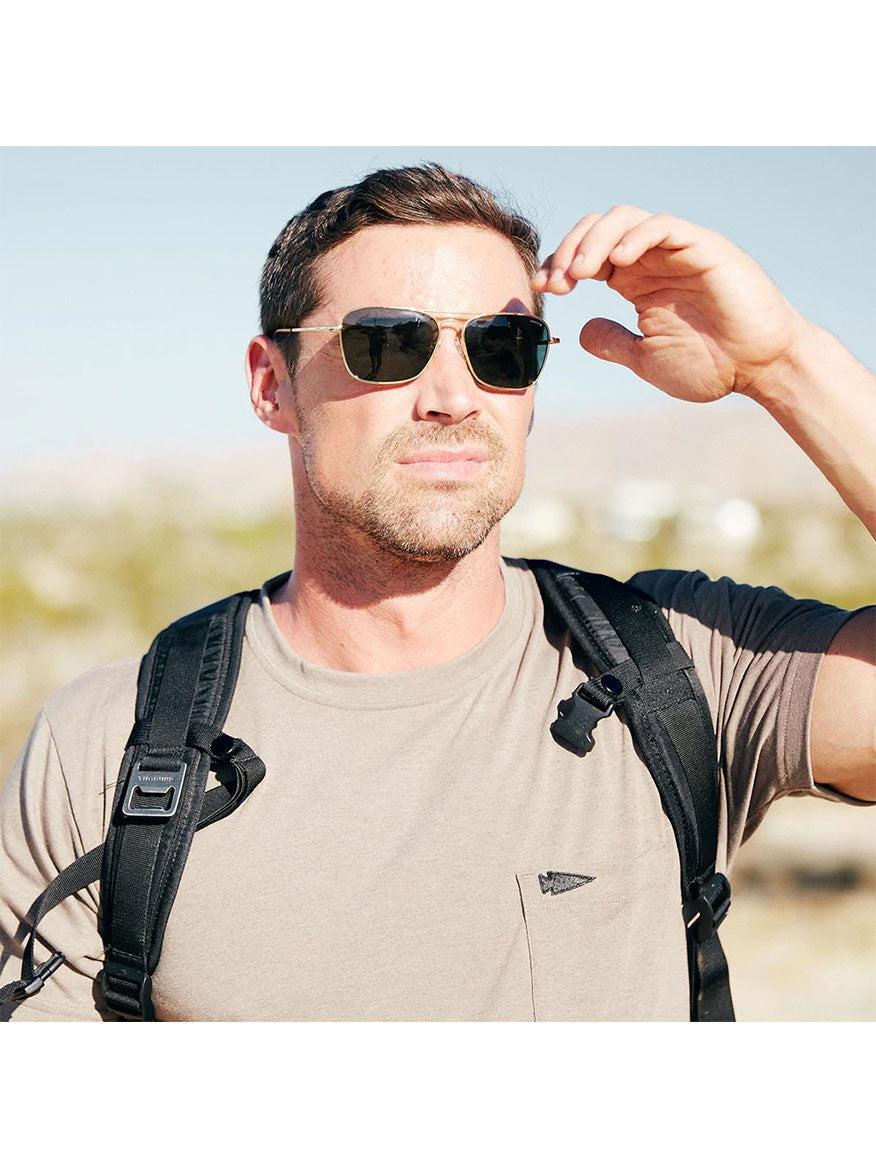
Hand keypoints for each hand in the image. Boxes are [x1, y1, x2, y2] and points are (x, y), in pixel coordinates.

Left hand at [531, 206, 811, 403]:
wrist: (760, 369)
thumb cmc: (712, 365)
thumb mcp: (647, 358)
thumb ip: (614, 343)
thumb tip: (580, 333)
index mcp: (637, 281)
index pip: (588, 256)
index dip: (560, 265)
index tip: (541, 289)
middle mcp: (652, 259)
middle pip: (598, 229)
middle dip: (568, 249)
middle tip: (556, 281)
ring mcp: (676, 250)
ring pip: (624, 219)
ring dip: (594, 239)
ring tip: (579, 273)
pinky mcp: (702, 246)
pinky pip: (662, 225)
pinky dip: (634, 236)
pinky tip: (616, 262)